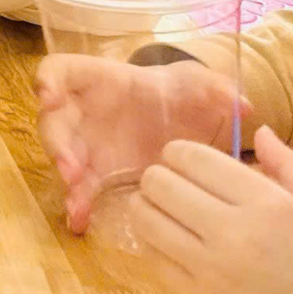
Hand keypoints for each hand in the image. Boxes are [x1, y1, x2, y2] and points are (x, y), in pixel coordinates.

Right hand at [35, 53, 243, 232]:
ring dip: (65, 176)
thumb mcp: (200, 88)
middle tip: (69, 166)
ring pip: (61, 156)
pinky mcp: (96, 174)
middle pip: (53, 120)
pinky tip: (81, 223)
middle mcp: (83, 112)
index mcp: (102, 81)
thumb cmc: (181, 96)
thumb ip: (218, 90)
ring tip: (77, 197)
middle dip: (57, 141)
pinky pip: (80, 189)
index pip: (62, 71)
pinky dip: (78, 204)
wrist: (182, 123)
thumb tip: (244, 104)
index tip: (49, 96)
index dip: (50, 81)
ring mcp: (87, 144)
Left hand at [128, 128, 292, 293]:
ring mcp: (212, 271)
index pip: (191, 157)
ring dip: (149, 208)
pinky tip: (171, 241)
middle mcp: (233, 234)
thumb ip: (289, 165)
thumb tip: (259, 131)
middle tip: (175, 185)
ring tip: (167, 210)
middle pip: (158, 183)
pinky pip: (152, 259)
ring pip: (144, 219)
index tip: (187, 161)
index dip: (180, 152)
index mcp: (266, 205)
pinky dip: (153, 243)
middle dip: (161, 176)